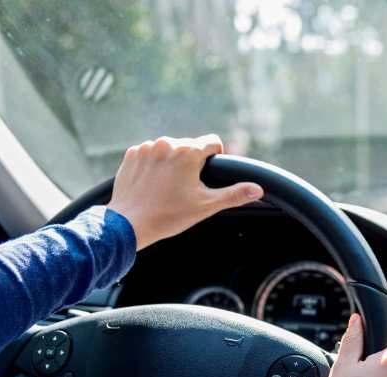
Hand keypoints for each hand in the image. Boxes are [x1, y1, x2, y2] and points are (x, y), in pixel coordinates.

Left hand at [107, 135, 263, 249]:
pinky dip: (154, 166)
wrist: (129, 224)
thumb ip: (234, 194)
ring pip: (169, 150)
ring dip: (172, 163)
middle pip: (190, 146)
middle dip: (192, 163)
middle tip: (186, 188)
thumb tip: (258, 189)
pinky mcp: (131, 155)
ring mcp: (146, 148)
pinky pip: (150, 154)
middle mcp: (166, 143)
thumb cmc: (168, 215)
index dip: (215, 158)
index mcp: (188, 151)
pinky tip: (152, 185)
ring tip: (167, 188)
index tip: (207, 176)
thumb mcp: (206, 206)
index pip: (212, 142)